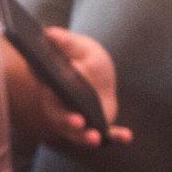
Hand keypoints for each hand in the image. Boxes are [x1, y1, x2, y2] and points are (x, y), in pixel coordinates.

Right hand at [31, 27, 132, 148]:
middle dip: (67, 120)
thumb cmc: (85, 58)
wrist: (96, 72)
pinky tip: (127, 137)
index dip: (48, 92)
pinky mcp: (95, 127)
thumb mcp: (79, 47)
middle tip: (77, 121)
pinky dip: (116, 136)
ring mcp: (76, 120)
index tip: (52, 91)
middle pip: (59, 117)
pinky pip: (105, 135)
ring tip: (95, 137)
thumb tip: (49, 34)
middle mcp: (57, 108)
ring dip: (85, 137)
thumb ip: (66, 41)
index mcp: (49, 86)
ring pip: (77, 133)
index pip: (45, 88)